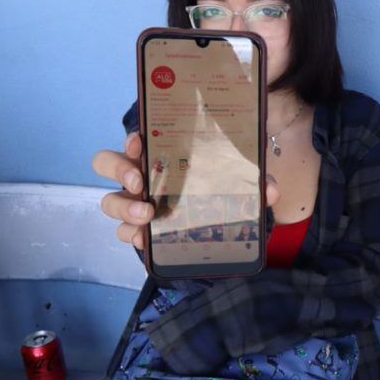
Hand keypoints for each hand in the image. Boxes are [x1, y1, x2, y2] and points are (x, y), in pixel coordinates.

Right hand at [92, 132, 278, 249]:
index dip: (133, 139)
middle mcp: (142, 175)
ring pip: (110, 200)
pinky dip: (132, 235)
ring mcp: (136, 202)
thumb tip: (272, 190)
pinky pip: (124, 231)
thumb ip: (256, 181)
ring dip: (124, 207)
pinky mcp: (139, 229)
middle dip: (120, 169)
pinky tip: (146, 240)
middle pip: (108, 163)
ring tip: (148, 215)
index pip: (136, 140)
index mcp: (162, 154)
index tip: (141, 142)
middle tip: (140, 182)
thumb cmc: (222, 188)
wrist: (220, 226)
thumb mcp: (241, 181)